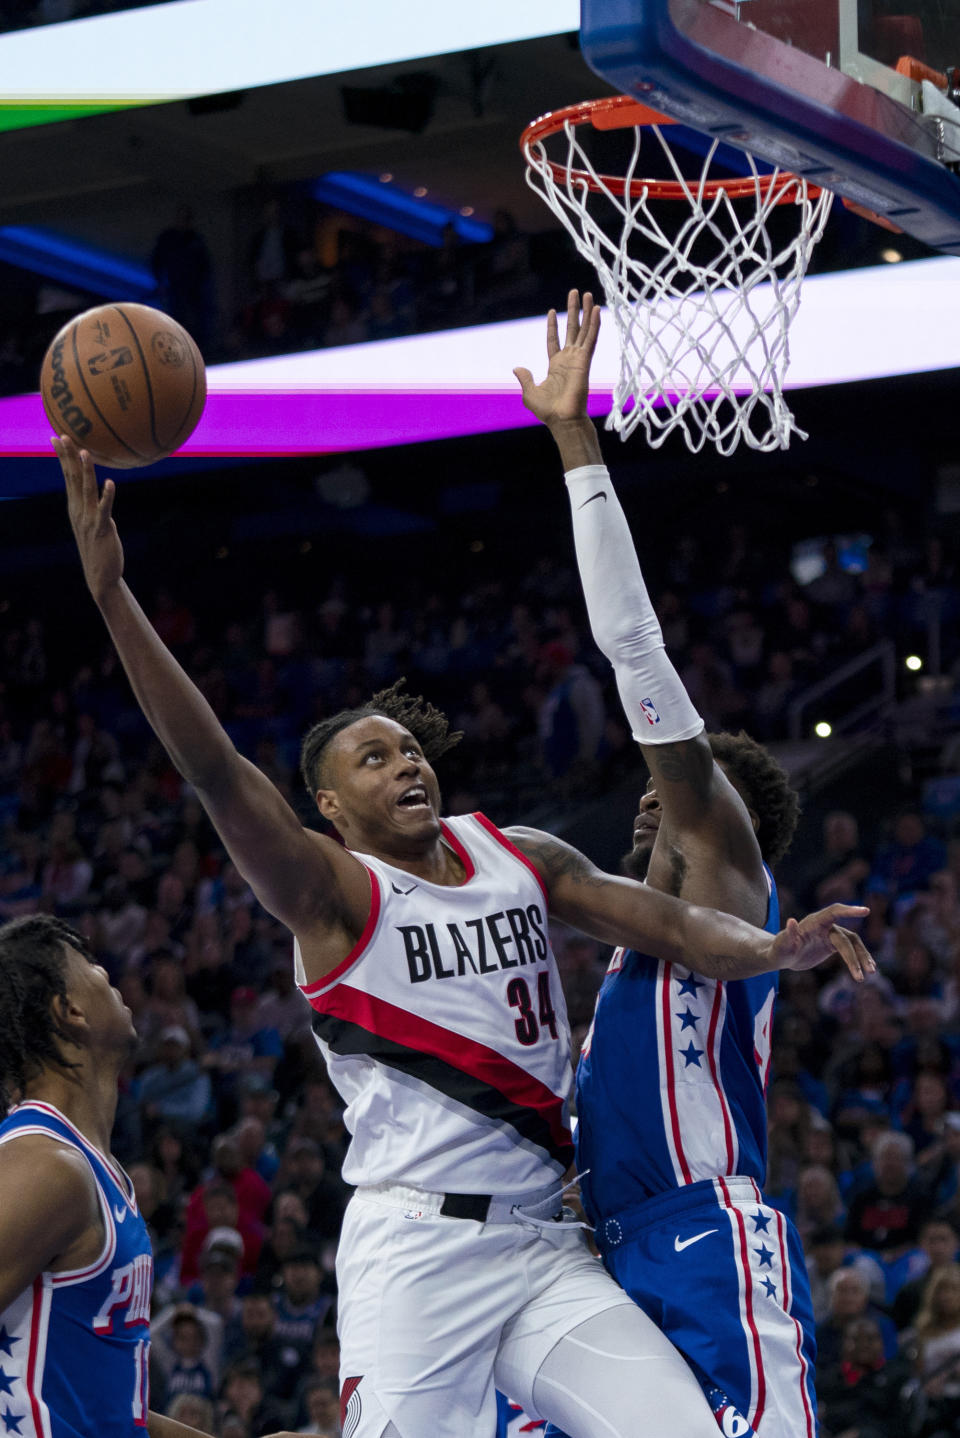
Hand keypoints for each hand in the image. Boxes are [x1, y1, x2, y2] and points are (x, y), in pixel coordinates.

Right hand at [53, 435, 123, 603]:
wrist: (101, 575)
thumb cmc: (98, 547)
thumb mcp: (92, 522)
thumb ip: (92, 505)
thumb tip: (100, 489)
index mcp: (75, 507)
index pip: (67, 476)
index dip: (63, 457)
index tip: (57, 437)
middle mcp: (79, 510)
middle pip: (72, 478)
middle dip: (68, 456)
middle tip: (64, 436)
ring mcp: (89, 519)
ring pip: (87, 490)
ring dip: (86, 470)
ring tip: (85, 452)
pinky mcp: (102, 529)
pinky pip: (104, 510)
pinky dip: (107, 496)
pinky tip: (110, 483)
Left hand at [513, 289, 600, 428]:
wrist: (562, 419)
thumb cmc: (547, 410)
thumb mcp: (529, 392)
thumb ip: (525, 378)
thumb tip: (517, 368)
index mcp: (555, 365)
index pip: (554, 340)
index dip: (553, 326)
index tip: (551, 311)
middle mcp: (568, 359)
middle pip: (572, 329)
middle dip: (574, 311)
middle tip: (575, 292)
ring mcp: (578, 358)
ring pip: (584, 330)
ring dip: (586, 312)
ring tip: (587, 294)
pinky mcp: (585, 360)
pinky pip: (591, 338)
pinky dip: (594, 324)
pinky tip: (596, 310)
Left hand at [770, 903, 873, 979]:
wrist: (782, 956)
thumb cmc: (779, 950)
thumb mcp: (781, 945)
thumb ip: (787, 934)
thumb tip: (791, 921)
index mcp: (814, 921)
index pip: (834, 912)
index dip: (849, 911)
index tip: (866, 911)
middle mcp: (825, 926)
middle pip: (847, 937)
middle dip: (856, 955)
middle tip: (865, 973)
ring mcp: (831, 935)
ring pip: (853, 943)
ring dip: (863, 957)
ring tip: (870, 973)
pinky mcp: (833, 945)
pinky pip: (851, 949)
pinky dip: (859, 959)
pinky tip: (867, 970)